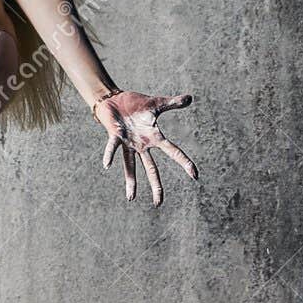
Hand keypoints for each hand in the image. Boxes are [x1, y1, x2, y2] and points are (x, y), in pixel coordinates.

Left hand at [94, 90, 196, 205]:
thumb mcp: (156, 103)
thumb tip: (190, 98)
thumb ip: (172, 103)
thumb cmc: (135, 104)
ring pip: (130, 165)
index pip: (173, 151)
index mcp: (154, 137)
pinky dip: (110, 155)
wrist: (114, 99)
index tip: (195, 175)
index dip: (184, 162)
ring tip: (131, 199)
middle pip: (151, 168)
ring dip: (131, 181)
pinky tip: (107, 165)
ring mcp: (128, 143)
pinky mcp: (115, 136)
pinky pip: (113, 147)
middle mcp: (142, 144)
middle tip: (158, 203)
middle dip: (155, 185)